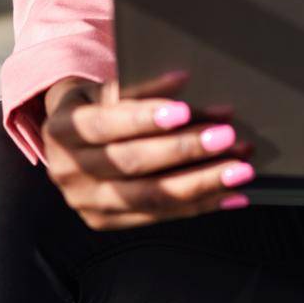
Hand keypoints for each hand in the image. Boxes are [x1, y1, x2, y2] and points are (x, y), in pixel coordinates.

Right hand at [41, 69, 255, 230]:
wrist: (70, 138)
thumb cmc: (97, 104)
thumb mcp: (106, 86)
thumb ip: (140, 87)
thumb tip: (185, 82)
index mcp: (64, 128)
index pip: (105, 124)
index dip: (144, 118)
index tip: (184, 111)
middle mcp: (68, 170)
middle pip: (132, 164)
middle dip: (184, 150)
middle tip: (226, 136)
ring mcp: (85, 201)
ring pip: (150, 197)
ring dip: (201, 183)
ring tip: (240, 169)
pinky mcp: (105, 220)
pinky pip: (159, 217)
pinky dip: (199, 205)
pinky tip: (231, 195)